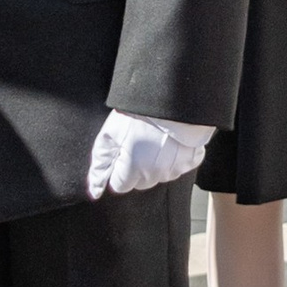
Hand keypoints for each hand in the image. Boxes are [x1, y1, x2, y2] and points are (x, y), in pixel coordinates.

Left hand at [87, 111, 214, 198]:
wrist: (168, 95)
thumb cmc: (135, 114)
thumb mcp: (108, 136)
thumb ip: (100, 166)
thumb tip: (95, 192)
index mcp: (133, 170)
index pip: (120, 185)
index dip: (119, 167)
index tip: (122, 150)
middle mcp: (155, 173)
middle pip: (140, 182)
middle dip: (137, 167)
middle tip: (138, 142)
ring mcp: (176, 167)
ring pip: (160, 175)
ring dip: (156, 163)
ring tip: (154, 138)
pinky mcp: (192, 159)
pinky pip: (179, 166)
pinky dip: (175, 157)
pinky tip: (170, 141)